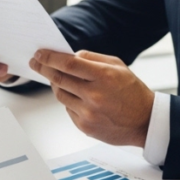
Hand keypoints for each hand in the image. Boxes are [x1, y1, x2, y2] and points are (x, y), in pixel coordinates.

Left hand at [31, 50, 154, 146]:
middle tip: (36, 63)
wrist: (144, 122)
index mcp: (103, 76)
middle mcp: (94, 95)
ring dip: (56, 84)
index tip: (39, 54)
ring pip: (60, 94)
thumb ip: (92, 58)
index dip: (50, 57)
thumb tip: (69, 56)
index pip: (69, 63)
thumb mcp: (118, 66)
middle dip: (44, 68)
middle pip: (58, 79)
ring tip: (59, 78)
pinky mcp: (84, 126)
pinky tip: (79, 98)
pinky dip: (69, 101)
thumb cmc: (132, 92)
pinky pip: (68, 109)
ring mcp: (88, 113)